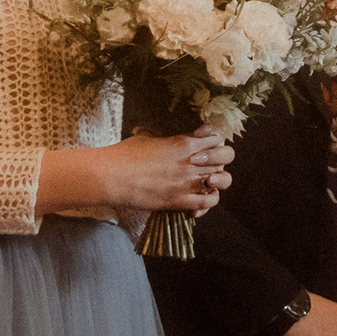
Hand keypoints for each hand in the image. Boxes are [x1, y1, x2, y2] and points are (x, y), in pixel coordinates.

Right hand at [99, 131, 232, 218]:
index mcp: (184, 143)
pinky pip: (208, 202)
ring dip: (218, 178)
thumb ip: (168, 136)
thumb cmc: (125, 154)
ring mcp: (187, 182)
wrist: (111, 176)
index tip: (207, 143)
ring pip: (223, 180)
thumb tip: (173, 133)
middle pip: (225, 156)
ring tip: (208, 179)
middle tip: (209, 161)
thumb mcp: (148, 136)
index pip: (216, 137)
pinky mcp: (179, 201)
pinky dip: (210, 200)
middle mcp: (191, 162)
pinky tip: (202, 196)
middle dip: (220, 157)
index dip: (214, 140)